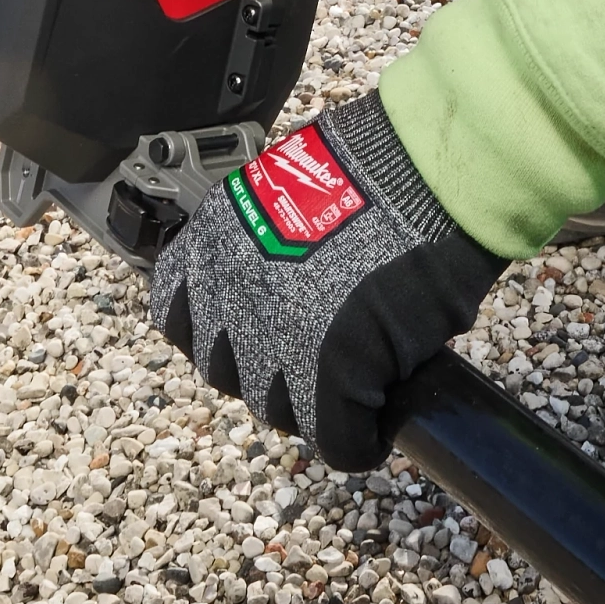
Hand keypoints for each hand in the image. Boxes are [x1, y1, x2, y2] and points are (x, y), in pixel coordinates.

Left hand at [146, 91, 500, 471]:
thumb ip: (270, 248)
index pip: (175, 313)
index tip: (248, 332)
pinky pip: (337, 437)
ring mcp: (273, 338)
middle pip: (225, 370)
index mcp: (214, 239)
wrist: (428, 168)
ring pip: (276, 408)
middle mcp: (229, 292)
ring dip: (311, 405)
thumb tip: (285, 295)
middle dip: (267, 370)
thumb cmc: (381, 164)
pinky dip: (358, 439)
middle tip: (312, 359)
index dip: (219, 330)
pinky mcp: (327, 375)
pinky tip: (376, 428)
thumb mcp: (294, 193)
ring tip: (351, 391)